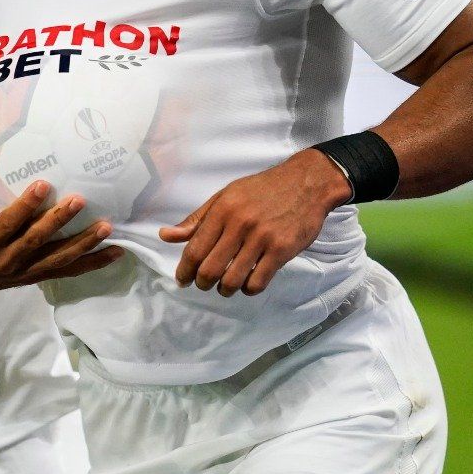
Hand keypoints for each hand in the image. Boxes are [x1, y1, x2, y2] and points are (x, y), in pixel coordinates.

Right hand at [0, 170, 123, 298]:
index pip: (9, 223)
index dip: (25, 205)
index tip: (43, 185)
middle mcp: (9, 259)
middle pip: (37, 240)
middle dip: (59, 220)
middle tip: (80, 199)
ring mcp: (26, 270)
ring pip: (58, 258)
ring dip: (84, 243)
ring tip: (106, 227)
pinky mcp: (39, 276)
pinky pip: (68, 271)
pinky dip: (93, 263)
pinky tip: (116, 253)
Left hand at [160, 150, 349, 296]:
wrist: (306, 183)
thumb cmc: (262, 189)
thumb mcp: (226, 196)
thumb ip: (197, 219)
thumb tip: (166, 235)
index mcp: (223, 210)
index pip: (195, 249)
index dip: (184, 270)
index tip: (182, 280)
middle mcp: (240, 224)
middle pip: (210, 269)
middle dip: (202, 283)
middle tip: (203, 284)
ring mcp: (262, 238)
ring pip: (233, 280)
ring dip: (225, 290)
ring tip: (225, 287)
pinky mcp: (282, 250)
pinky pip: (258, 282)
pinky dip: (248, 289)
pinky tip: (247, 283)